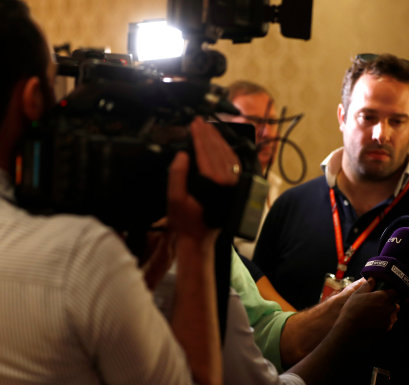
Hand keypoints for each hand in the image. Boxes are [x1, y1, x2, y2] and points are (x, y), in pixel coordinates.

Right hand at [167, 117, 239, 242]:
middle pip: (218, 150)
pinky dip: (227, 151)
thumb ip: (177, 175)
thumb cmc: (185, 221)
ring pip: (228, 155)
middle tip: (199, 122)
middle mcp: (227, 182)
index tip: (194, 124)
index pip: (205, 152)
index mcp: (213, 183)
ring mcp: (233, 185)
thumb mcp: (174, 199)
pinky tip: (220, 144)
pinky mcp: (235, 188)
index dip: (199, 136)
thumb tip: (183, 154)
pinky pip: (233, 164)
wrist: (199, 239)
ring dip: (218, 140)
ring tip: (208, 128)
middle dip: (208, 134)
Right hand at [334, 278, 399, 339]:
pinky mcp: (385, 331)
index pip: (396, 292)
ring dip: (385, 312)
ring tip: (372, 313)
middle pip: (393, 303)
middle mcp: (389, 309)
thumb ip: (368, 285)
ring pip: (391, 314)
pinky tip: (371, 322)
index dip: (391, 291)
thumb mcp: (357, 294)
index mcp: (383, 297)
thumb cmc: (352, 311)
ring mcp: (388, 321)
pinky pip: (387, 324)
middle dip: (387, 302)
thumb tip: (373, 278)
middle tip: (375, 302)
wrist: (348, 332)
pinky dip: (382, 322)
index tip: (384, 292)